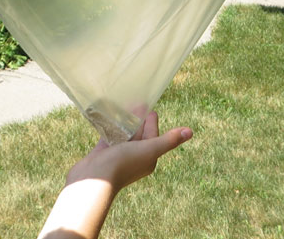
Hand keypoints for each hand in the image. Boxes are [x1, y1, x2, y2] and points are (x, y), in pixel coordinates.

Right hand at [65, 111, 192, 192]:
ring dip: (125, 122)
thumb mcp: (149, 149)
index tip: (151, 109)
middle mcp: (134, 157)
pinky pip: (110, 135)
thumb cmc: (123, 164)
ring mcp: (118, 155)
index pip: (153, 136)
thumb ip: (168, 140)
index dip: (152, 122)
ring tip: (124, 106)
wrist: (93, 179)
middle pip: (139, 134)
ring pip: (125, 134)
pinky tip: (109, 116)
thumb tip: (190, 131)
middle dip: (139, 119)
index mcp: (148, 158)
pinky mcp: (104, 152)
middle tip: (137, 103)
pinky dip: (112, 125)